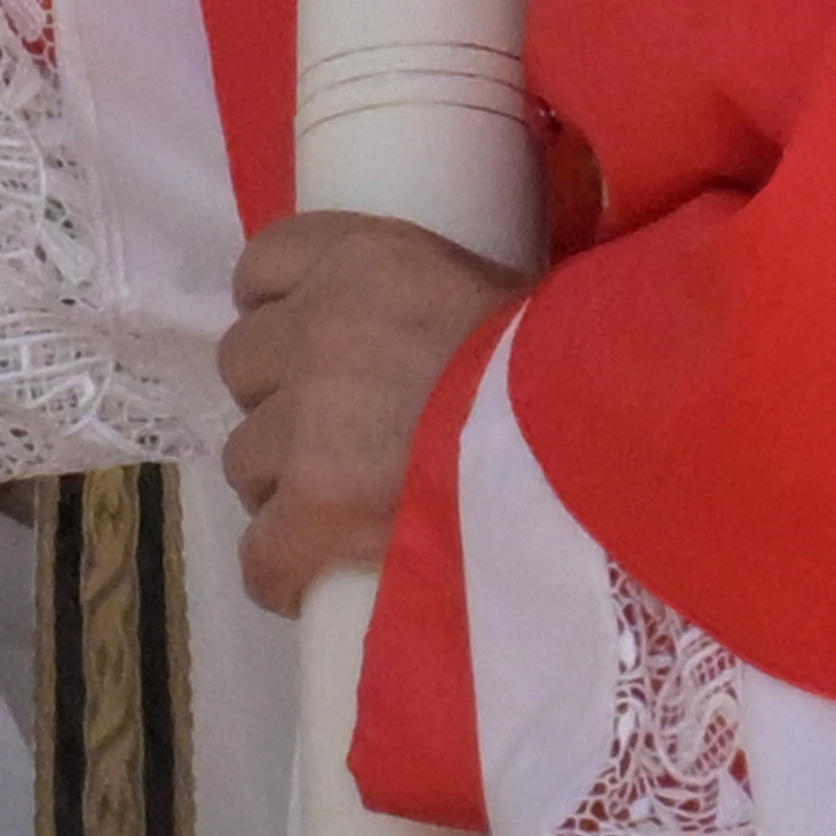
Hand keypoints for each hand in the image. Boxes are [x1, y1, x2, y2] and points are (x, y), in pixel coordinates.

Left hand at [216, 211, 529, 615]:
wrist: (593, 438)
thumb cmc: (558, 363)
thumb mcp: (485, 285)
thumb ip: (420, 299)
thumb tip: (405, 341)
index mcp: (360, 258)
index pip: (264, 263)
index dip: (277, 309)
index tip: (303, 344)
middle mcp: (317, 327)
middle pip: (243, 362)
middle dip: (277, 398)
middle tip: (330, 432)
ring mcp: (307, 421)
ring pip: (244, 457)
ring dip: (279, 481)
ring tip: (329, 506)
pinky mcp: (314, 508)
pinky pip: (261, 551)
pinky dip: (278, 569)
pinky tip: (305, 578)